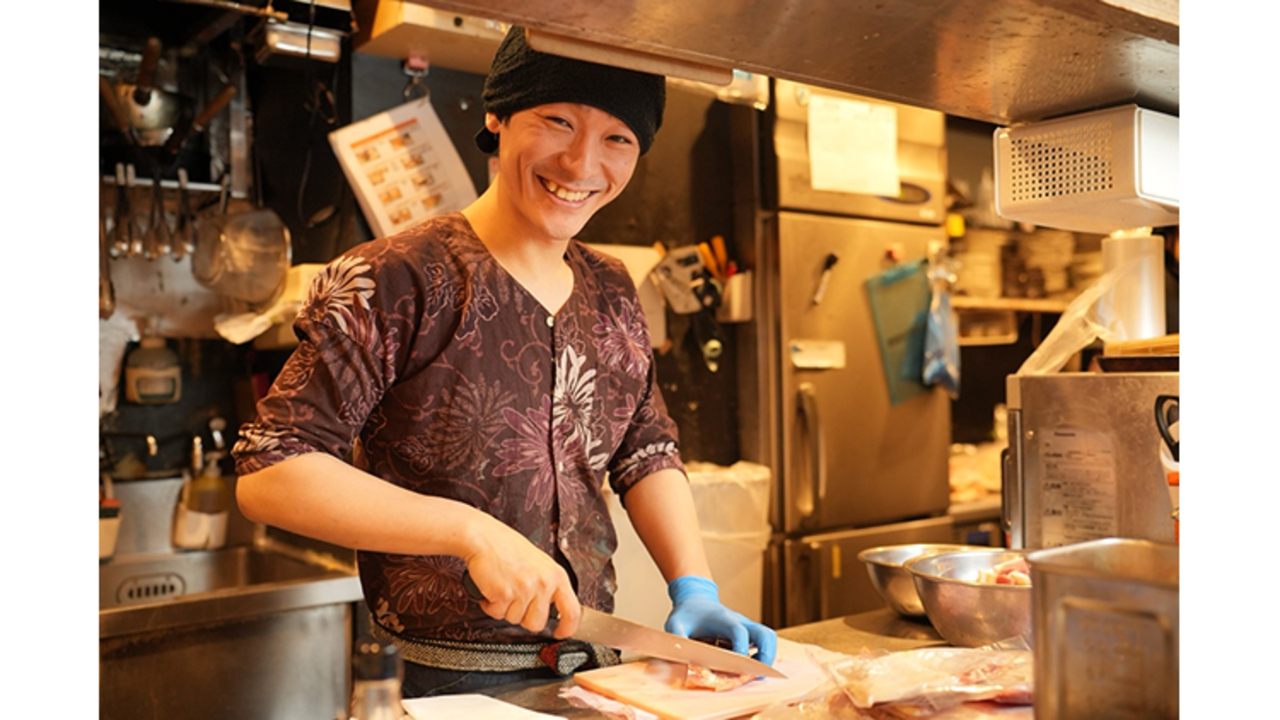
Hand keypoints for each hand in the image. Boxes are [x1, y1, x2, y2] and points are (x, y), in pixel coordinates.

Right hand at [464, 520, 580, 638]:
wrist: (483, 538)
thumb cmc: (507, 548)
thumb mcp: (540, 563)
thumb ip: (548, 585)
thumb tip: (552, 608)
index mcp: (556, 575)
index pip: (572, 611)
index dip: (567, 627)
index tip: (561, 632)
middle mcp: (543, 583)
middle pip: (537, 623)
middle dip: (523, 617)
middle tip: (514, 600)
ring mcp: (524, 589)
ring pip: (514, 619)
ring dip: (504, 608)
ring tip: (502, 587)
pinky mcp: (504, 594)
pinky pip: (496, 613)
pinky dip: (490, 604)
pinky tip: (491, 587)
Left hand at [663, 575, 776, 665]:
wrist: (696, 601)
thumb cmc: (686, 614)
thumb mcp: (675, 624)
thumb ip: (677, 639)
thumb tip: (678, 659)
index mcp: (722, 618)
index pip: (739, 631)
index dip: (741, 648)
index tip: (737, 665)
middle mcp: (739, 621)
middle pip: (764, 633)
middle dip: (765, 655)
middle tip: (756, 673)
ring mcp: (746, 627)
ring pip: (768, 638)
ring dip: (767, 657)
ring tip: (756, 674)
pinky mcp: (748, 634)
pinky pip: (763, 643)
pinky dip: (763, 656)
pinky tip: (750, 671)